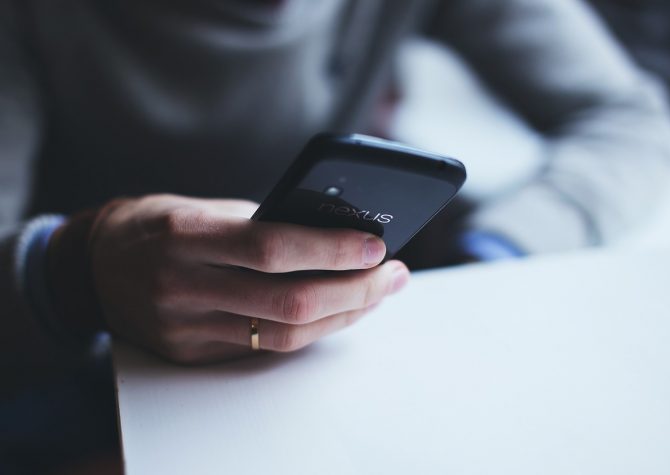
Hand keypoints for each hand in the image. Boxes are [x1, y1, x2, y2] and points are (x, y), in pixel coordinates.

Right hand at [90, 194, 408, 362]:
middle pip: (288, 302)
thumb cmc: (159, 224)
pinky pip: (266, 348)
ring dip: (344, 315)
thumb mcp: (202, 207)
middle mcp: (181, 286)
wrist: (95, 266)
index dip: (331, 249)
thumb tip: (335, 234)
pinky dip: (312, 330)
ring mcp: (185, 327)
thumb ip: (262, 223)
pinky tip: (340, 311)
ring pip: (284, 335)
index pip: (271, 247)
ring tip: (378, 293)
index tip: (377, 245)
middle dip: (356, 291)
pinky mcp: (191, 352)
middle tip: (395, 275)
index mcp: (185, 236)